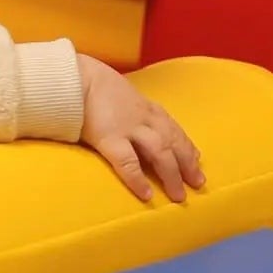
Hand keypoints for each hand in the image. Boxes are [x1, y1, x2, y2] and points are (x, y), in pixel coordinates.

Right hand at [79, 55, 204, 203]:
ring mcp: (128, 127)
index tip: (197, 158)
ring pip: (160, 151)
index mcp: (144, 106)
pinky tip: (147, 195)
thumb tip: (126, 118)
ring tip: (178, 195)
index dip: (186, 144)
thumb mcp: (117, 92)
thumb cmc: (90, 83)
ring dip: (172, 173)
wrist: (74, 77)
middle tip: (198, 183)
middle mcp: (143, 116)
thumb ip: (127, 106)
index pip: (172, 127)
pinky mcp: (110, 138)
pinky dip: (138, 179)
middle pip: (172, 140)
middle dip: (187, 162)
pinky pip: (128, 162)